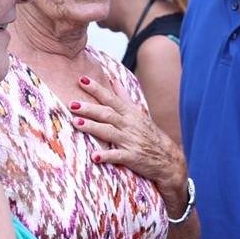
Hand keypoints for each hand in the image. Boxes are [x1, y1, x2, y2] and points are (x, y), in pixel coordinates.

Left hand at [71, 72, 185, 203]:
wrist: (167, 158)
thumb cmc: (149, 134)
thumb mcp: (137, 113)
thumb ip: (123, 97)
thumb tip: (114, 80)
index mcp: (129, 113)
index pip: (111, 98)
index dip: (97, 89)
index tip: (82, 80)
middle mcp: (129, 125)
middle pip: (107, 114)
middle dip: (89, 108)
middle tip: (72, 104)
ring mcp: (130, 141)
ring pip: (109, 132)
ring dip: (92, 127)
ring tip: (75, 123)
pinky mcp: (132, 157)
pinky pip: (118, 156)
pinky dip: (106, 156)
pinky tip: (94, 156)